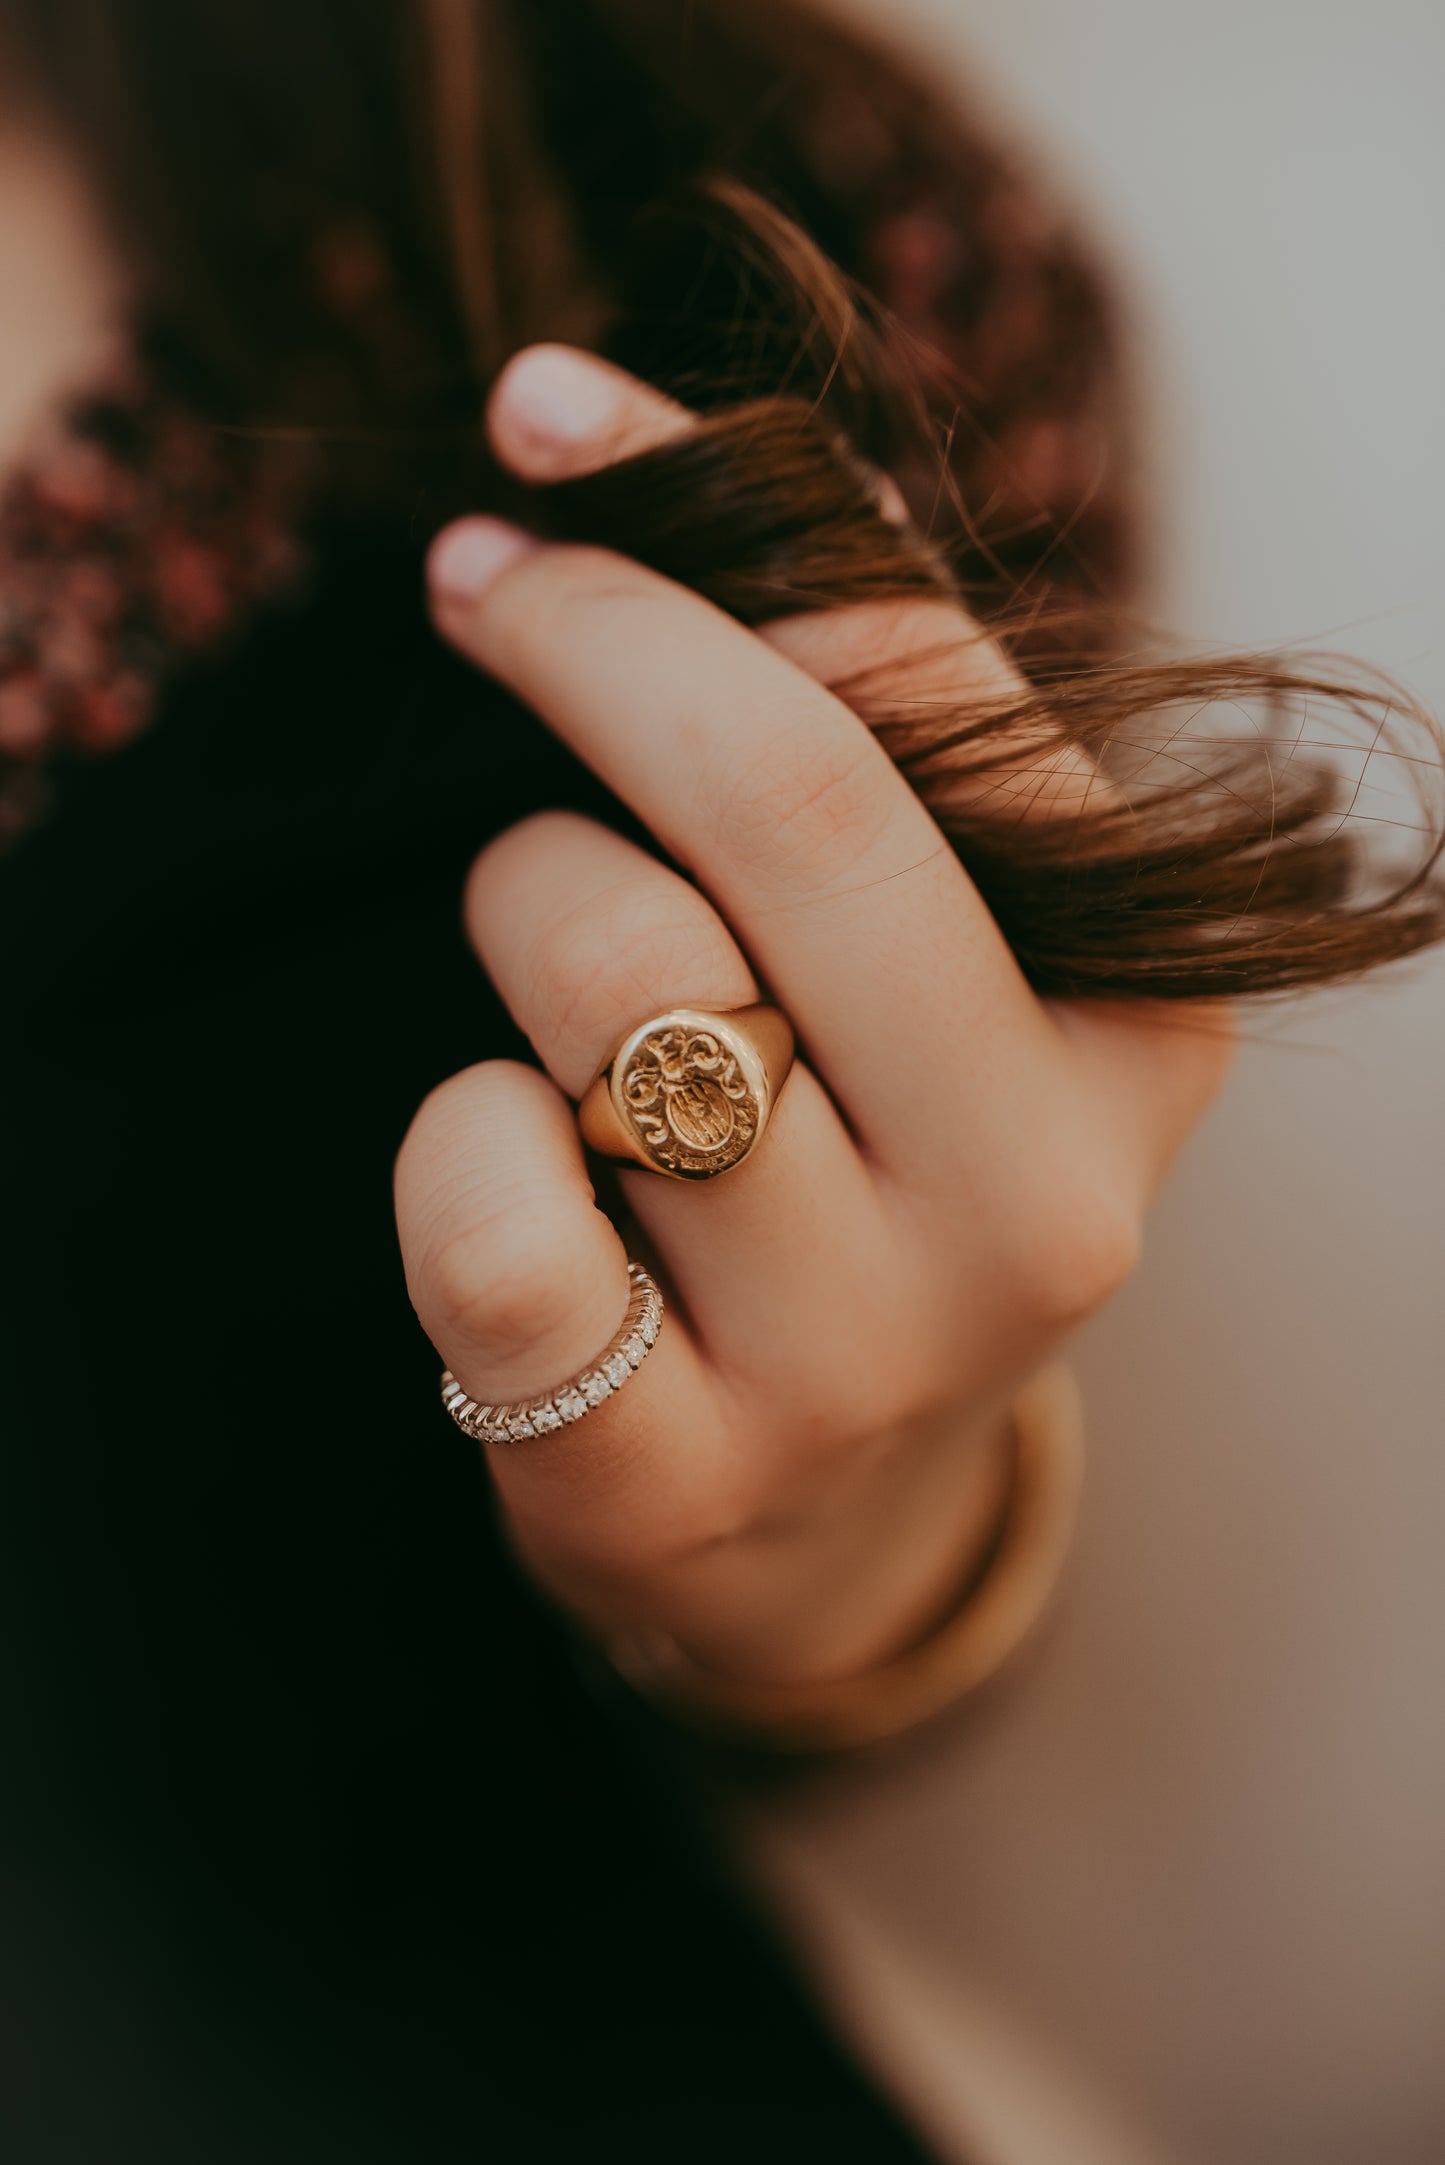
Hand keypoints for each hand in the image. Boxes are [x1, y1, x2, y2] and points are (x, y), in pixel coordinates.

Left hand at [395, 345, 1231, 1686]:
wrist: (822, 1512)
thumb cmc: (862, 1164)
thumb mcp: (930, 949)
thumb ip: (847, 700)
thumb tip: (604, 424)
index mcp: (1140, 1025)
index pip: (934, 690)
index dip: (705, 521)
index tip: (546, 436)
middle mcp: (1041, 1197)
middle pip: (799, 808)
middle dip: (596, 642)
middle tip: (483, 589)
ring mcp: (868, 1354)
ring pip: (621, 976)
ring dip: (532, 915)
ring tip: (578, 1000)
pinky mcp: (671, 1476)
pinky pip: (490, 1212)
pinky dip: (455, 1138)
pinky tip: (520, 1165)